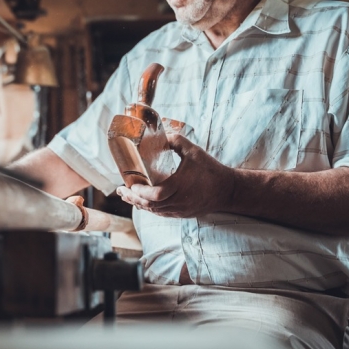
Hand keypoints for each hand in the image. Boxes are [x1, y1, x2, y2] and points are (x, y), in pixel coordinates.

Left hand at [116, 134, 234, 217]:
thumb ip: (175, 141)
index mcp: (181, 186)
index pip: (156, 195)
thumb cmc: (210, 169)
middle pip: (150, 205)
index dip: (140, 192)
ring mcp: (180, 210)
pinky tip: (142, 202)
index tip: (130, 185)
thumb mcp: (193, 151)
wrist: (227, 190)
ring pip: (155, 211)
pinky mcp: (182, 214)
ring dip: (139, 204)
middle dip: (133, 198)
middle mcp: (179, 201)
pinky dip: (150, 208)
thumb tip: (159, 134)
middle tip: (120, 191)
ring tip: (127, 196)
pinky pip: (162, 213)